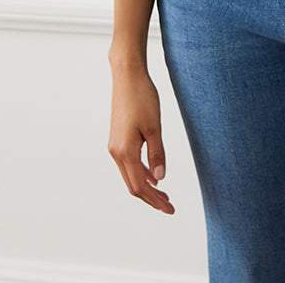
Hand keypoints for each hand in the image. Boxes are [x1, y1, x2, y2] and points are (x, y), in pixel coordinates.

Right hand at [108, 66, 174, 214]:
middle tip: (169, 206)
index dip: (154, 200)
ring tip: (164, 195)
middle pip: (133, 185)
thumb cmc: (142, 97)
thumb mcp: (154, 127)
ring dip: (146, 186)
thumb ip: (157, 154)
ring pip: (130, 175)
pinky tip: (153, 175)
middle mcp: (116, 152)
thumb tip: (160, 179)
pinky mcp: (118, 138)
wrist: (127, 76)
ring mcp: (115, 145)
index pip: (140, 186)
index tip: (170, 209)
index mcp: (125, 152)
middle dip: (151, 198)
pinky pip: (129, 163)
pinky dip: (141, 173)